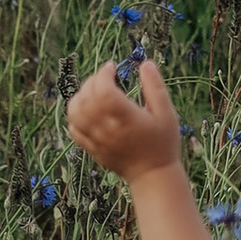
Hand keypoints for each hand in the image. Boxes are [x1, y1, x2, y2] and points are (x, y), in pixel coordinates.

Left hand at [67, 53, 183, 182]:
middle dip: (93, 81)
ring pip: (75, 112)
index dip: (103, 74)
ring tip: (93, 90)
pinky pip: (73, 128)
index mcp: (126, 118)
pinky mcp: (91, 148)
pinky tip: (87, 108)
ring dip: (80, 95)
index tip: (112, 67)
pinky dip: (75, 114)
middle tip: (105, 76)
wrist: (152, 176)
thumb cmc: (163, 143)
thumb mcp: (167, 113)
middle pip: (87, 98)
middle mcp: (107, 129)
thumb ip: (155, 87)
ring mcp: (97, 140)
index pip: (103, 91)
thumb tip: (145, 63)